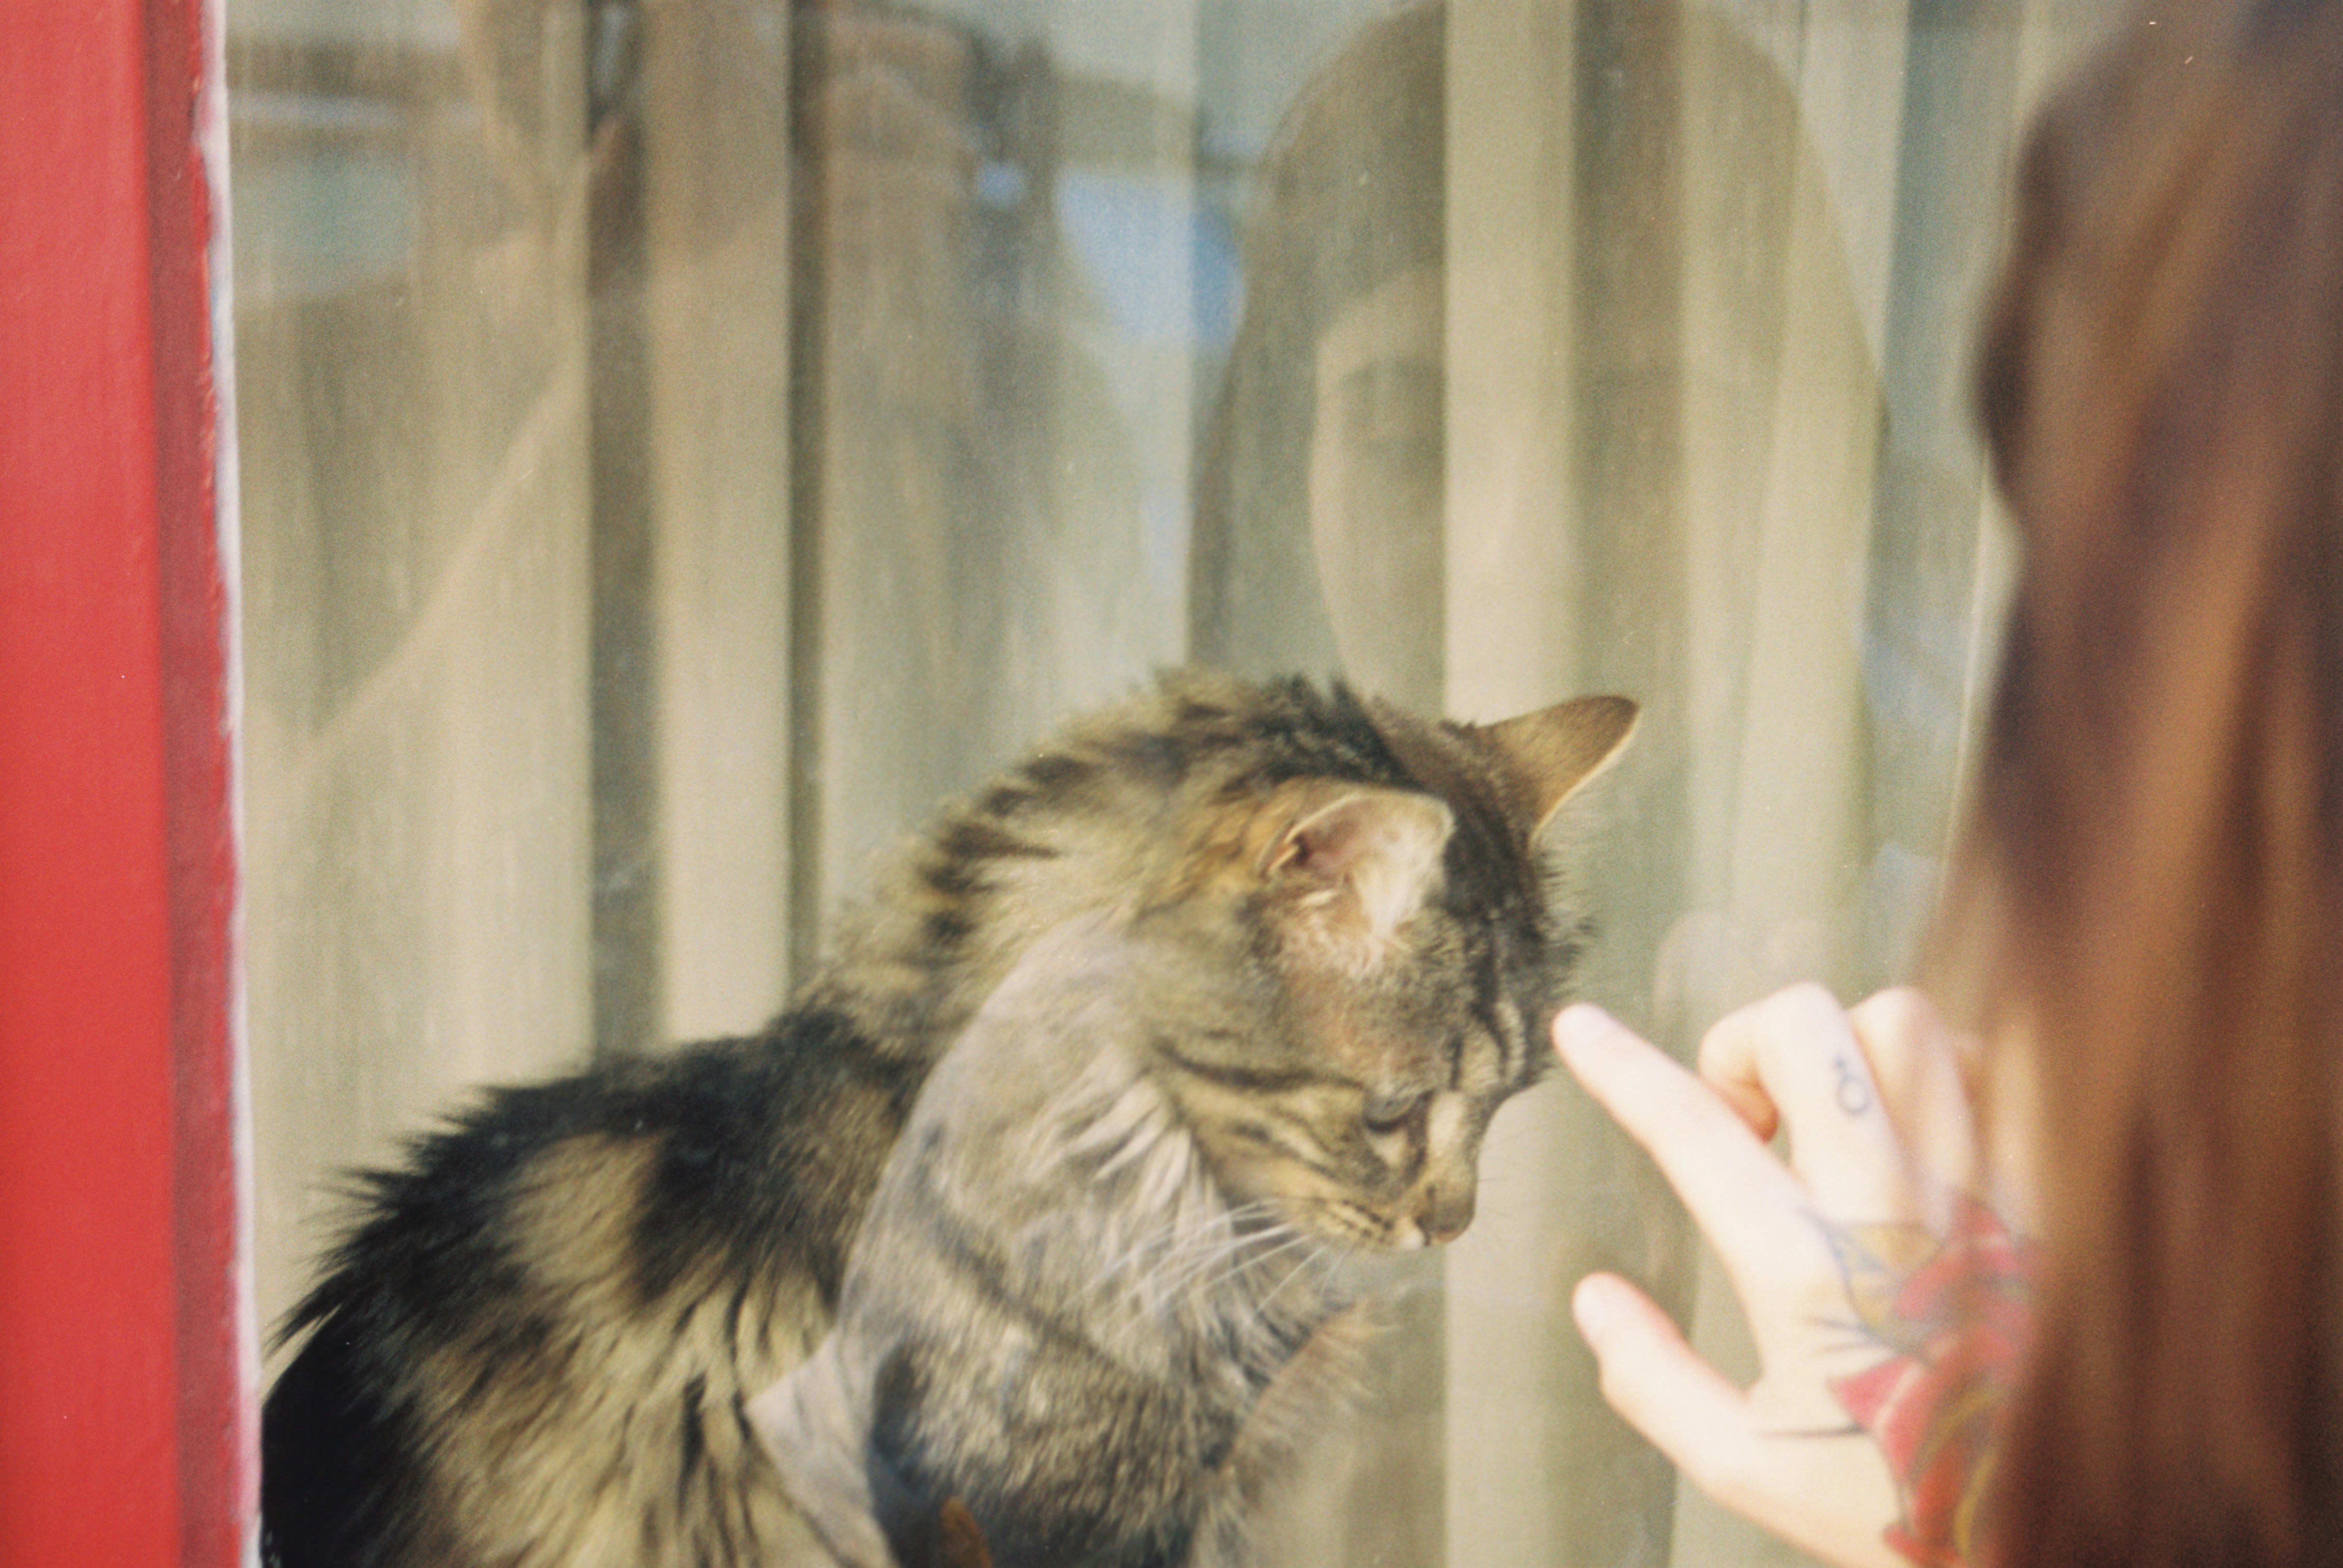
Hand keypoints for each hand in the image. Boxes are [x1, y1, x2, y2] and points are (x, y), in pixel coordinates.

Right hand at [1555, 986, 2030, 1567]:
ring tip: (1834, 1119)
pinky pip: (2001, 1065)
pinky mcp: (2048, 1188)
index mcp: (1804, 1272)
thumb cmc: (1906, 1504)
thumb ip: (1654, 1381)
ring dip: (1848, 1050)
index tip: (1581, 1027)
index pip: (1688, 1128)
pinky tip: (1922, 1130)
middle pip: (1804, 1028)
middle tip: (1746, 1114)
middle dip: (1748, 1044)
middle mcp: (1890, 1208)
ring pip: (1902, 1023)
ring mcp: (1978, 1185)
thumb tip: (1594, 1299)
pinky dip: (1950, 1071)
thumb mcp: (1750, 1469)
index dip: (1618, 1066)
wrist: (2066, 1526)